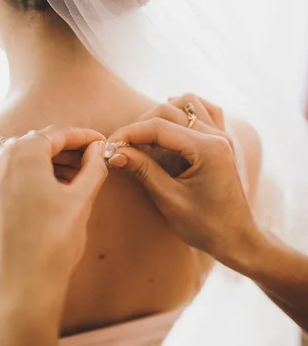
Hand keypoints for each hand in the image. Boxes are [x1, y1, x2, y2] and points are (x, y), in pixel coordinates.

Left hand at [0, 126, 107, 331]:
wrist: (18, 292)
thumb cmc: (52, 245)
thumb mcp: (81, 201)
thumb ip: (93, 167)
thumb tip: (97, 149)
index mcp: (21, 153)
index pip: (57, 135)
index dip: (82, 138)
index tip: (99, 143)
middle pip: (34, 147)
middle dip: (63, 153)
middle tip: (88, 164)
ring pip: (15, 165)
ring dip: (41, 169)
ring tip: (66, 184)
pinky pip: (0, 183)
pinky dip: (20, 185)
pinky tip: (38, 201)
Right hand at [107, 96, 258, 266]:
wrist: (237, 240)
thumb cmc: (206, 227)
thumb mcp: (170, 200)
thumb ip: (143, 171)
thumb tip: (114, 152)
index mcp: (208, 149)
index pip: (158, 127)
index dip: (128, 134)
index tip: (107, 146)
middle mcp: (216, 136)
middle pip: (168, 111)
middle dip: (139, 127)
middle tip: (119, 149)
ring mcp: (221, 136)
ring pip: (184, 105)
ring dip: (158, 118)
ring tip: (142, 142)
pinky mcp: (219, 141)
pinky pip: (202, 111)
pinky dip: (182, 113)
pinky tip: (169, 126)